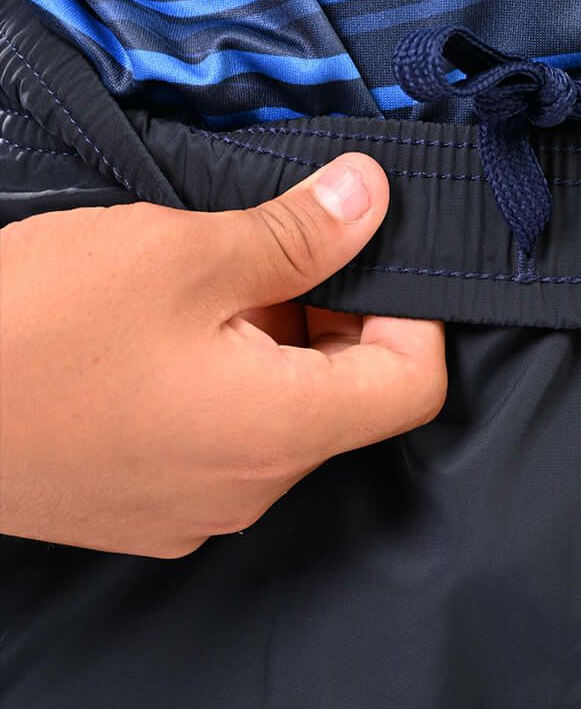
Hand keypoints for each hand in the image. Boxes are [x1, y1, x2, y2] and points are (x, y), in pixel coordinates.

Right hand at [0, 155, 445, 557]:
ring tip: (198, 291)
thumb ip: (298, 233)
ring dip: (269, 347)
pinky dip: (220, 386)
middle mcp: (251, 489)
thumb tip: (372, 197)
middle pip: (348, 399)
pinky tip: (155, 340)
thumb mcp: (181, 255)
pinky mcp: (143, 511)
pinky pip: (221, 444)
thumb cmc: (31, 329)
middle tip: (268, 256)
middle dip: (329, 318)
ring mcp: (194, 511)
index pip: (414, 384)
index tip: (367, 258)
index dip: (412, 313)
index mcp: (281, 431)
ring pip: (281, 418)